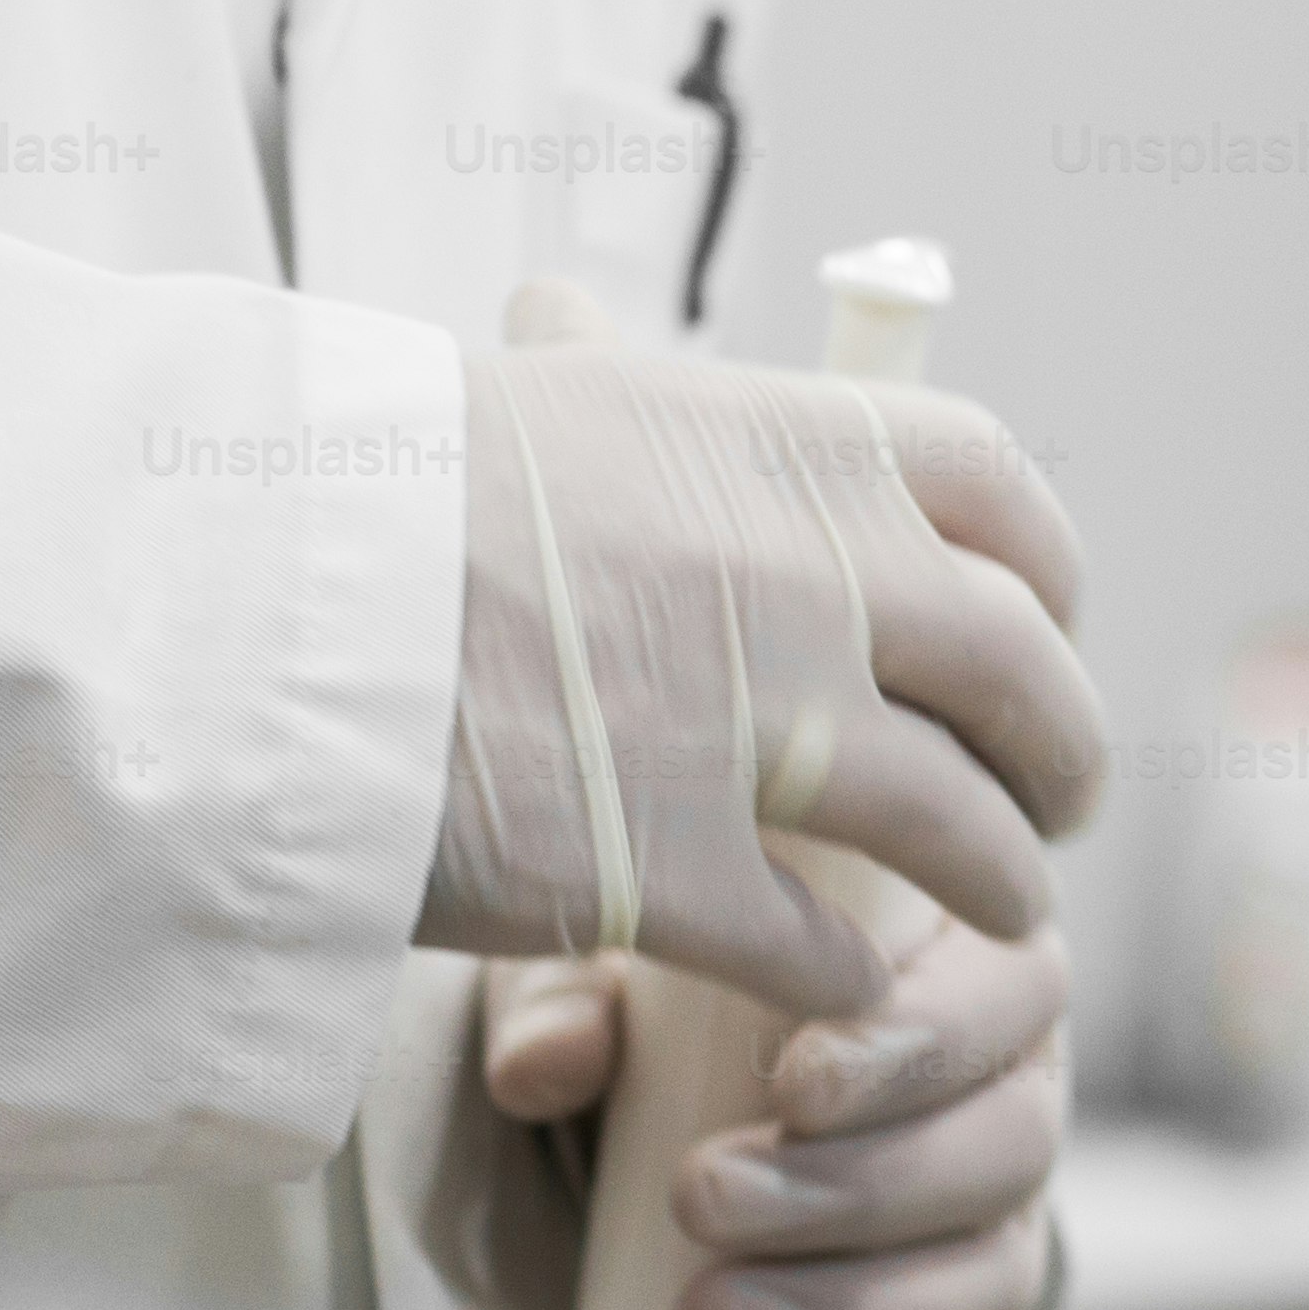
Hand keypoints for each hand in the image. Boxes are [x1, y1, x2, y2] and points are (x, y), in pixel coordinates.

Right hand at [423, 280, 1102, 1021]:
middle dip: (1060, 749)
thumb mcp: (519, 393)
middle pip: (1020, 672)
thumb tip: (574, 317)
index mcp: (779, 442)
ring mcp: (752, 728)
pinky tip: (849, 992)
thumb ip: (600, 381)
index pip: (998, 491)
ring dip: (998, 880)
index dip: (1047, 578)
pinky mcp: (676, 871)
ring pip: (958, 825)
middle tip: (1056, 800)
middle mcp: (802, 572)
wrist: (248, 605)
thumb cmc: (361, 492)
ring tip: (1006, 910)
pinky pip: (828, 948)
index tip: (1045, 631)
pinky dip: (855, 980)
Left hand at [473, 916, 1072, 1309]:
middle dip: (860, 1190)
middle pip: (1010, 1152)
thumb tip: (541, 1067)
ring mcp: (996, 1235)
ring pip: (986, 1294)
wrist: (671, 1115)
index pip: (1009, 994)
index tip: (795, 1084)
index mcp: (982, 967)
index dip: (925, 1045)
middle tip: (704, 1198)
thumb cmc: (673, 999)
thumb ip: (566, 991)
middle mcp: (1021, 1098)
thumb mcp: (609, 965)